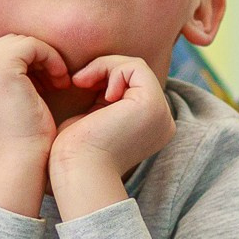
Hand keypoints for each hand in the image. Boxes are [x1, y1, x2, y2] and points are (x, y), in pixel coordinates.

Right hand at [0, 33, 67, 171]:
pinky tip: (61, 82)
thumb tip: (24, 58)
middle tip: (55, 83)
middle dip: (35, 60)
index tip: (45, 86)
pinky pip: (33, 46)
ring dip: (45, 59)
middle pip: (8, 44)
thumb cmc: (19, 140)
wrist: (18, 164)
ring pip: (21, 43)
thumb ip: (3, 79)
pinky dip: (52, 59)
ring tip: (59, 84)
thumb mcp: (4, 103)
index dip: (25, 65)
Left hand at [51, 55, 176, 187]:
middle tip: (77, 80)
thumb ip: (105, 98)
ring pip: (135, 67)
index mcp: (150, 127)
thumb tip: (100, 71)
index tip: (78, 84)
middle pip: (136, 75)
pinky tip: (94, 88)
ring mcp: (161, 113)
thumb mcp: (94, 118)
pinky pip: (135, 66)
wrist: (78, 171)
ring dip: (104, 67)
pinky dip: (110, 68)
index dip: (105, 78)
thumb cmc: (76, 151)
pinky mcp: (152, 104)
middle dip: (104, 70)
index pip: (133, 85)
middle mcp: (162, 121)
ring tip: (81, 82)